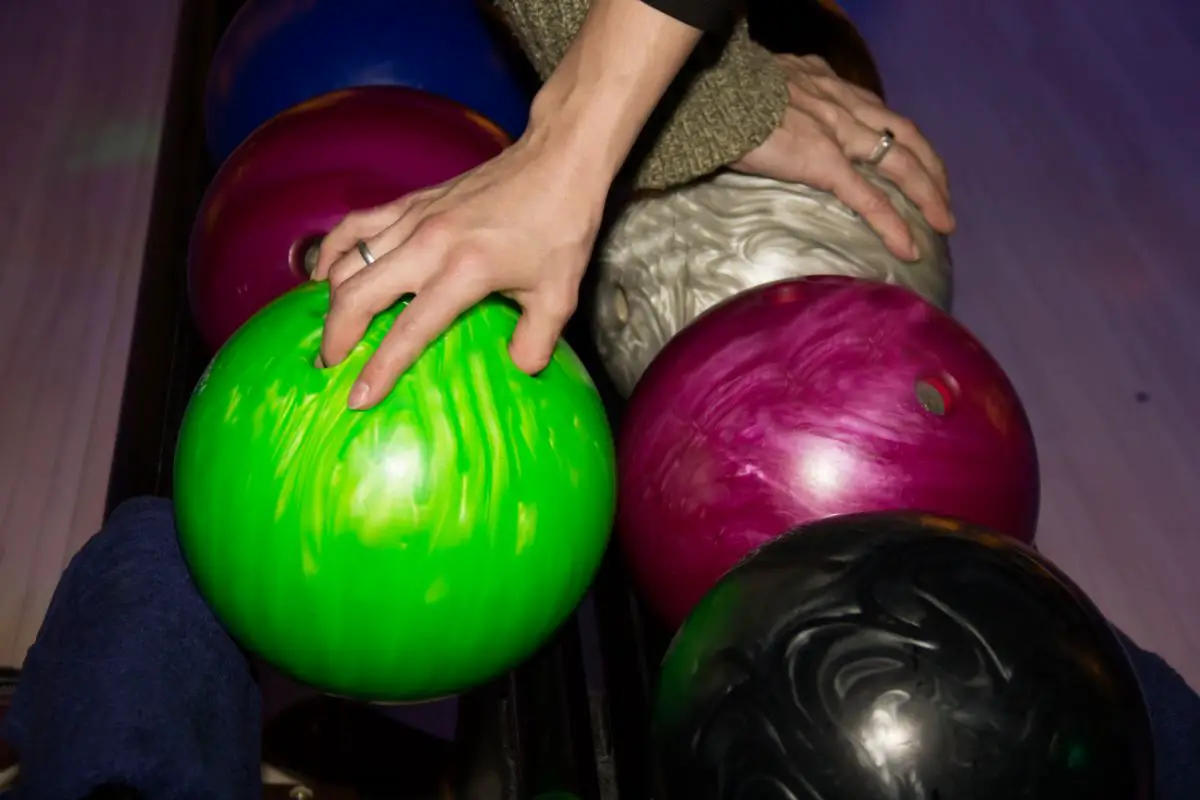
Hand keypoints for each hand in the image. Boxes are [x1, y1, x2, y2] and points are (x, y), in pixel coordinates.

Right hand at [311, 130, 605, 409]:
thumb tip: (519, 370)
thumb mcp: (559, 294)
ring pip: (349, 259)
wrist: (556, 161)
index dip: (380, 368)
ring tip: (328, 330)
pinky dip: (334, 251)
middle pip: (359, 294)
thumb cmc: (561, 227)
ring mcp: (414, 218)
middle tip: (329, 367)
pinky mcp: (412, 201)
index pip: (409, 330)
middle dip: (336, 337)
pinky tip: (325, 274)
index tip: (356, 399)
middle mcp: (428, 243)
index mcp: (464, 271)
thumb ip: (536, 340)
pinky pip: (357, 226)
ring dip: (331, 299)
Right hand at [732, 54, 953, 259]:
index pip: (879, 111)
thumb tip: (775, 115)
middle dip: (931, 168)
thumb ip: (784, 98)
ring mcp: (839, 133)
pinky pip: (868, 198)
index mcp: (829, 86)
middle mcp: (844, 103)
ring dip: (929, 195)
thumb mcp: (767, 83)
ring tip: (943, 223)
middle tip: (942, 198)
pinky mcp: (825, 162)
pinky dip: (893, 224)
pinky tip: (908, 248)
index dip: (902, 137)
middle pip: (905, 134)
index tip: (914, 160)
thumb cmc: (728, 93)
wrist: (714, 95)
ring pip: (901, 164)